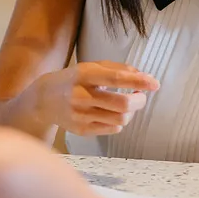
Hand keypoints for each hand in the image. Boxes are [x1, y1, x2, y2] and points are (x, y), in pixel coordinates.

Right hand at [31, 62, 158, 136]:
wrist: (43, 99)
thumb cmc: (73, 80)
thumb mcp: (91, 67)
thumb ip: (117, 69)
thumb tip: (142, 76)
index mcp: (84, 75)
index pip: (117, 79)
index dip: (139, 82)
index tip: (154, 84)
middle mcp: (81, 96)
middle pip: (122, 104)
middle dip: (139, 101)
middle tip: (141, 97)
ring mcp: (80, 116)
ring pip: (120, 119)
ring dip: (131, 112)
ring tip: (128, 105)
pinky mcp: (81, 130)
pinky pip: (112, 129)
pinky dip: (120, 121)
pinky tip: (114, 114)